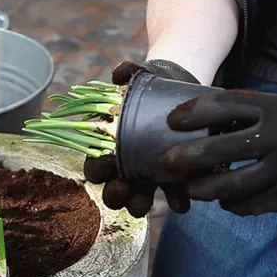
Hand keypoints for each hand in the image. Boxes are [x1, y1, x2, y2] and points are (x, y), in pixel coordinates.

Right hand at [83, 59, 195, 216]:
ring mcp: (146, 175)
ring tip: (146, 202)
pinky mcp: (170, 178)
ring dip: (137, 204)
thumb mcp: (140, 76)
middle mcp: (123, 167)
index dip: (97, 168)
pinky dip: (175, 200)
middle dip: (114, 193)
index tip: (108, 161)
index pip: (94, 166)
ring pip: (136, 200)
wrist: (181, 90)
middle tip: (123, 187)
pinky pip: (170, 196)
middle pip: (110, 190)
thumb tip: (120, 73)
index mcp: (107, 147)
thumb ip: (128, 73)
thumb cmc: (151, 85)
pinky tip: (182, 203)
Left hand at [160, 89, 276, 214]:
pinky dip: (232, 204)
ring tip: (190, 188)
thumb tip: (197, 116)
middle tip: (165, 163)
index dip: (194, 112)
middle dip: (186, 157)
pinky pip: (250, 205)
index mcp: (275, 109)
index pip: (226, 105)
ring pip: (232, 184)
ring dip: (204, 188)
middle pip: (221, 149)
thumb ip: (247, 112)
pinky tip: (224, 201)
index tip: (172, 121)